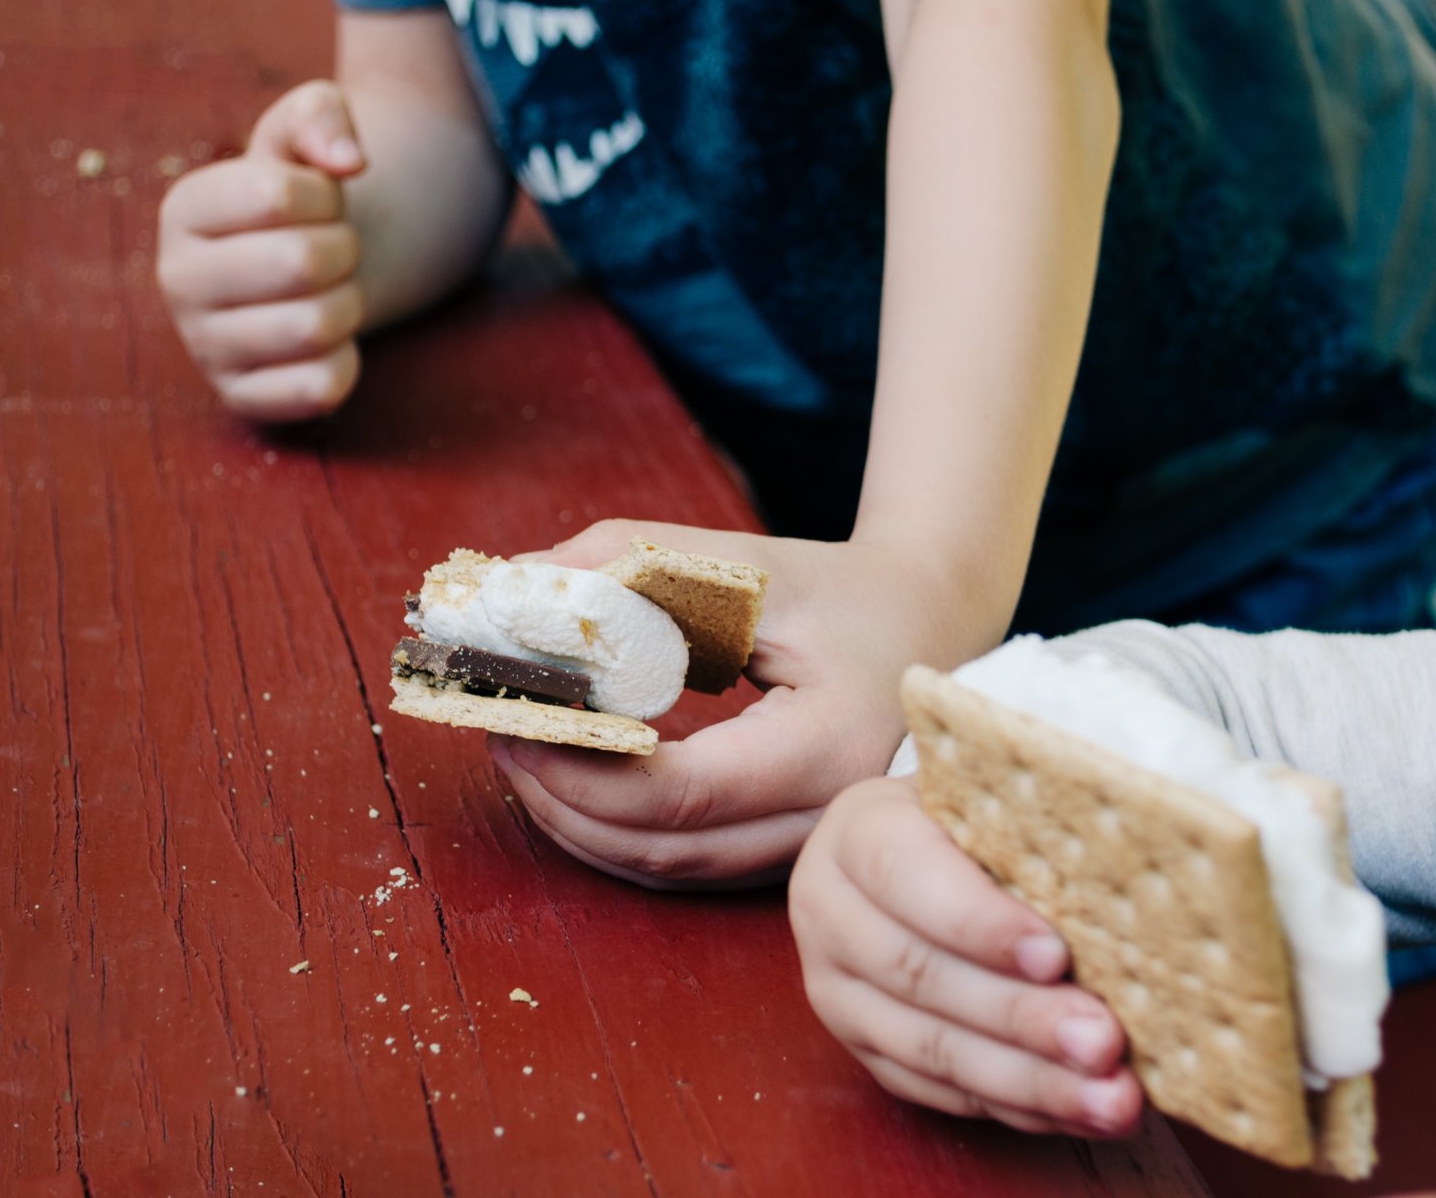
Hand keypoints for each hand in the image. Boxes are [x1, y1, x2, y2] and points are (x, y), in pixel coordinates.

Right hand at [157, 80, 367, 421]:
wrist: (307, 270)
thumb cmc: (303, 197)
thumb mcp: (305, 132)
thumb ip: (324, 115)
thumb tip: (349, 161)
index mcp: (183, 208)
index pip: (276, 195)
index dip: (327, 194)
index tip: (321, 200)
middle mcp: (177, 280)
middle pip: (301, 263)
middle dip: (345, 251)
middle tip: (335, 252)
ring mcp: (204, 346)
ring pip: (315, 328)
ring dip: (349, 304)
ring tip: (330, 292)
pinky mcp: (241, 398)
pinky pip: (321, 387)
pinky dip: (348, 361)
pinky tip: (327, 343)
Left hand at [486, 518, 1004, 887]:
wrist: (936, 625)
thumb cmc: (845, 591)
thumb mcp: (748, 564)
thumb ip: (634, 563)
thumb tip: (518, 586)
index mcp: (829, 747)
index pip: (680, 794)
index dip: (581, 769)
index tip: (516, 717)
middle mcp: (826, 819)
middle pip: (663, 850)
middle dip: (561, 801)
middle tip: (498, 732)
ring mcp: (809, 848)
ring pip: (669, 872)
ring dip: (579, 824)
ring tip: (520, 753)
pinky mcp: (787, 852)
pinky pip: (687, 867)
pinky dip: (617, 833)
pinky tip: (573, 782)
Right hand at [790, 776, 1143, 1134]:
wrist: (916, 847)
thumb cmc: (976, 814)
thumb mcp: (988, 797)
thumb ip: (1028, 829)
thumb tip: (1120, 880)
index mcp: (856, 832)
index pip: (907, 877)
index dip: (980, 923)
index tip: (1057, 956)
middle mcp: (829, 912)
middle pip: (919, 975)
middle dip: (1020, 1016)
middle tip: (1103, 1041)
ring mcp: (838, 990)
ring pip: (929, 1048)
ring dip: (1028, 1081)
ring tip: (1110, 1098)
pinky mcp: (865, 1049)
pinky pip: (940, 1092)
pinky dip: (1017, 1106)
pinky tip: (1080, 1110)